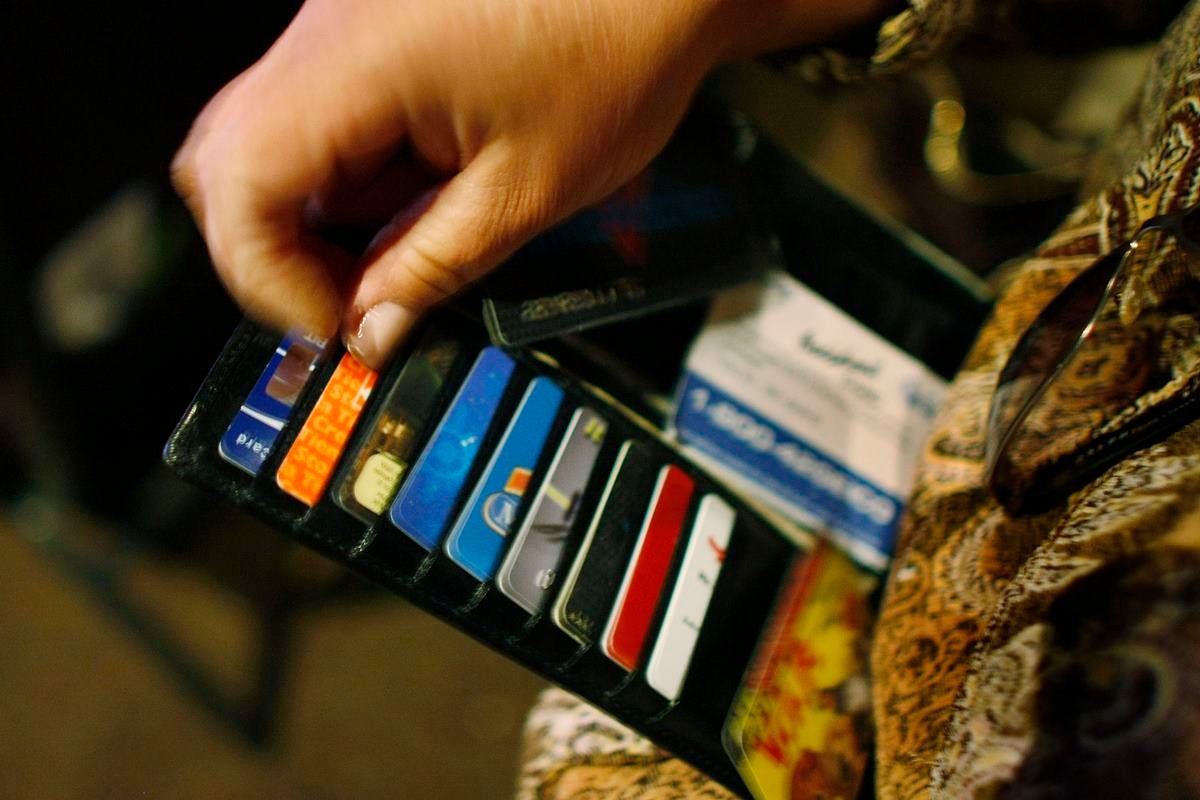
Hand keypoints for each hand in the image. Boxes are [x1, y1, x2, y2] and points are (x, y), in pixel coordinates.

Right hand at [173, 0, 888, 368]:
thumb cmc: (616, 54)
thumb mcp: (525, 192)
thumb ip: (430, 269)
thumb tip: (368, 330)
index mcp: (358, 62)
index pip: (237, 181)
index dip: (266, 277)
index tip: (331, 324)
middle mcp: (326, 30)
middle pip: (223, 160)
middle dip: (273, 252)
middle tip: (348, 302)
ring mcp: (339, 23)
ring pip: (263, 140)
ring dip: (310, 218)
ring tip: (395, 252)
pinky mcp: (364, 29)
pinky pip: (314, 116)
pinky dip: (343, 176)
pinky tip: (412, 197)